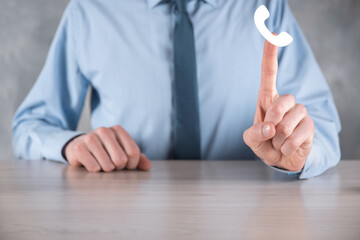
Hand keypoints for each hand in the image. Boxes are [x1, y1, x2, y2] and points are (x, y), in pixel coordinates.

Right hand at [64, 125, 150, 171]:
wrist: (79, 149)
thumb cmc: (105, 152)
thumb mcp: (122, 153)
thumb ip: (138, 159)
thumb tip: (147, 166)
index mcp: (118, 130)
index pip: (134, 152)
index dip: (131, 164)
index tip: (125, 165)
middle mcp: (105, 131)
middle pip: (121, 160)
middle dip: (118, 168)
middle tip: (111, 165)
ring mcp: (90, 138)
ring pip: (108, 165)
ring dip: (106, 170)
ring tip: (101, 164)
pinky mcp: (78, 148)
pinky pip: (94, 168)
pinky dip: (95, 171)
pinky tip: (91, 164)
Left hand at [243, 39, 314, 171]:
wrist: (281, 160)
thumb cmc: (264, 143)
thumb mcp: (252, 140)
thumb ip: (254, 133)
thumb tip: (270, 127)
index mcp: (267, 99)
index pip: (269, 73)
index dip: (270, 54)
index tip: (273, 34)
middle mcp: (285, 102)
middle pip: (281, 102)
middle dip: (272, 122)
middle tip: (270, 134)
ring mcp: (299, 113)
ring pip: (287, 123)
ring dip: (279, 139)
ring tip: (279, 142)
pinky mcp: (309, 126)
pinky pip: (297, 136)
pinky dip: (287, 147)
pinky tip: (287, 147)